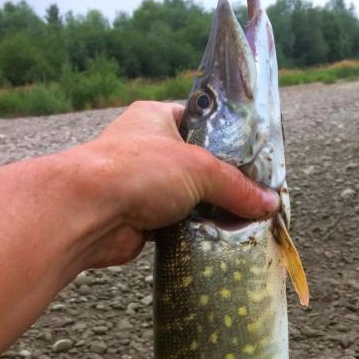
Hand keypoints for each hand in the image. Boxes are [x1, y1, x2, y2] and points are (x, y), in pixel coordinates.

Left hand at [75, 100, 279, 268]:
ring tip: (245, 221)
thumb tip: (270, 204)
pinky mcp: (142, 220)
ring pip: (189, 199)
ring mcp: (144, 186)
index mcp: (157, 118)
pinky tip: (219, 239)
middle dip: (224, 184)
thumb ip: (237, 186)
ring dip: (210, 212)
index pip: (202, 123)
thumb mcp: (200, 169)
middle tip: (256, 197)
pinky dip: (195, 233)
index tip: (256, 160)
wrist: (89, 213)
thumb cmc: (139, 171)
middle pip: (199, 166)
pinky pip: (178, 226)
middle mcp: (148, 148)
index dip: (229, 141)